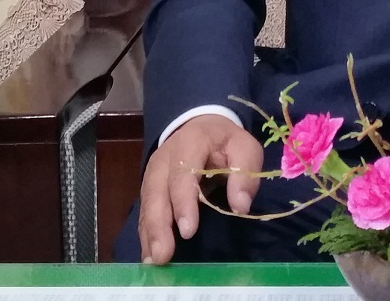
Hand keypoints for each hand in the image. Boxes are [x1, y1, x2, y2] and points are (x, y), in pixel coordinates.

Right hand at [137, 113, 263, 264]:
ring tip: (153, 261)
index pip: (182, 173)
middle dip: (159, 225)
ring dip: (149, 234)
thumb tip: (240, 206)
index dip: (183, 202)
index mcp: (190, 143)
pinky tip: (148, 256)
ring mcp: (153, 174)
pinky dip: (146, 234)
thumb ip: (245, 173)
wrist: (201, 127)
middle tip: (163, 255)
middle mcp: (164, 159)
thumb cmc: (225, 142)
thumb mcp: (244, 147)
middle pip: (157, 192)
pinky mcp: (149, 188)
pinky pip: (144, 212)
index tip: (188, 230)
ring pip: (147, 204)